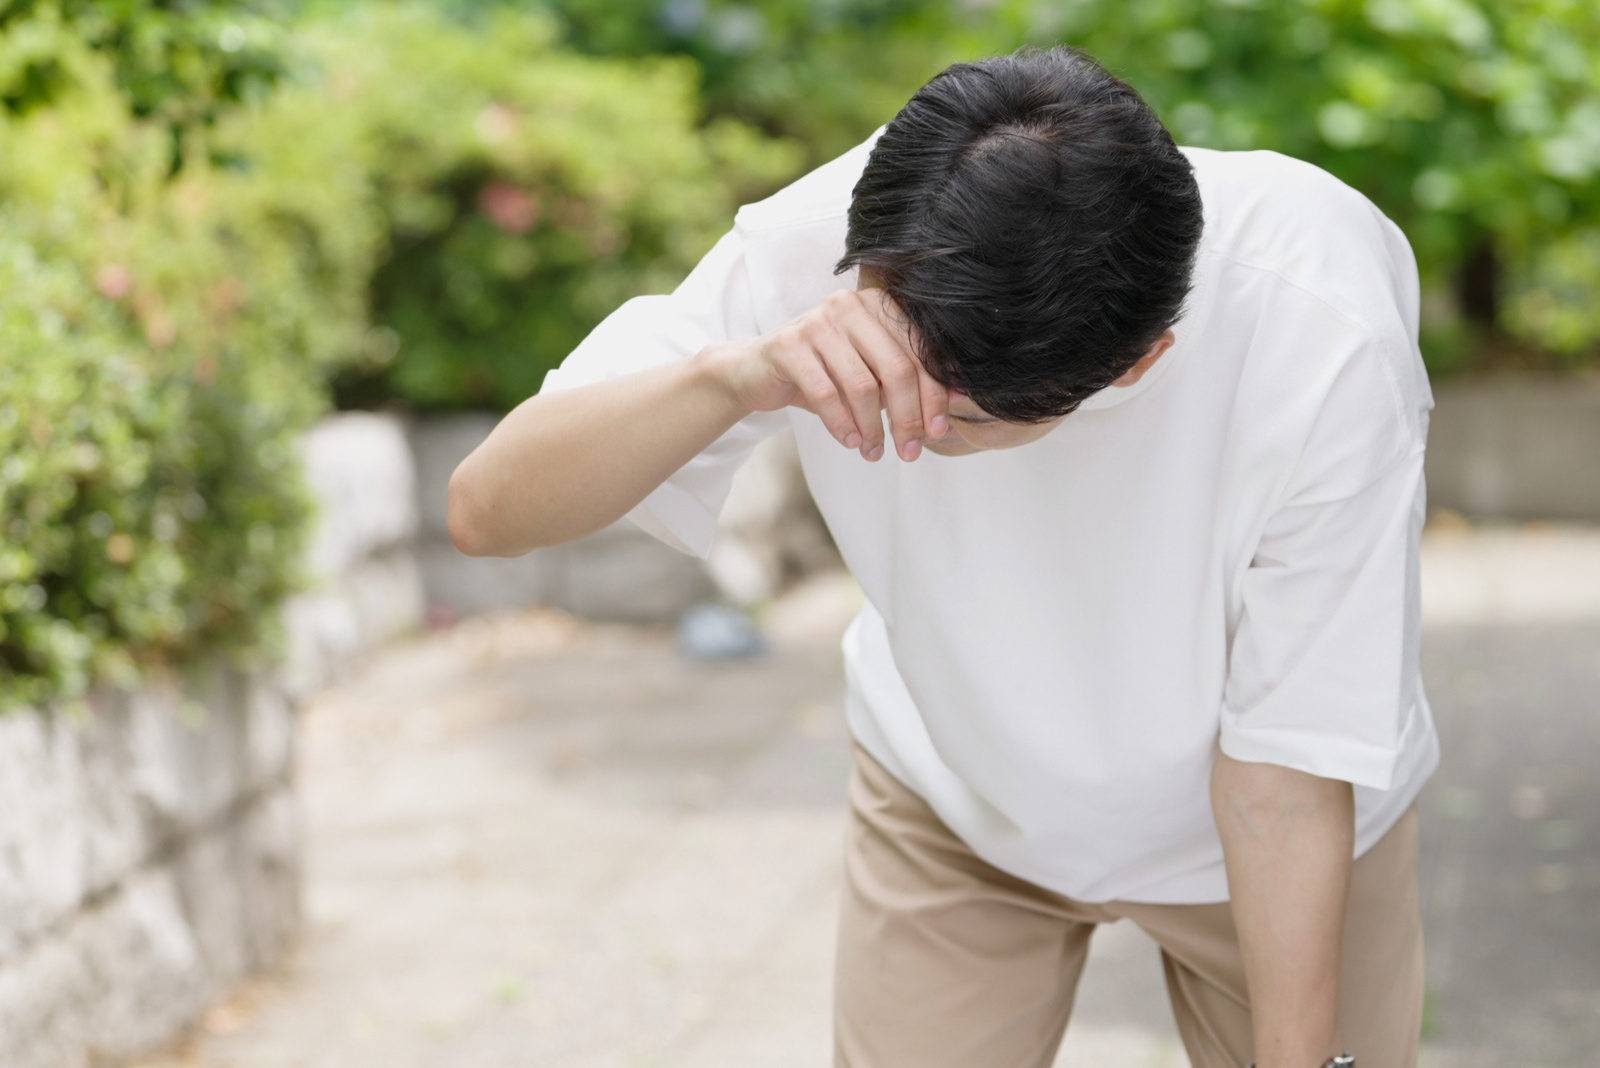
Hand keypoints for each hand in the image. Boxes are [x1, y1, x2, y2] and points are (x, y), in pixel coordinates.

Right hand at [702, 287, 949, 461]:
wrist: (757, 371)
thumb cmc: (824, 373)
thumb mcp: (870, 375)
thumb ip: (910, 381)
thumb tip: (960, 397)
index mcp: (878, 305)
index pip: (918, 354)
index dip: (933, 396)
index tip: (937, 432)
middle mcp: (850, 305)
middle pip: (896, 369)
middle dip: (907, 417)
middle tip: (909, 451)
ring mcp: (817, 322)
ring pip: (862, 385)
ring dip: (872, 428)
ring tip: (873, 452)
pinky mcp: (789, 345)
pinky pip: (826, 393)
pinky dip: (842, 424)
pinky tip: (849, 441)